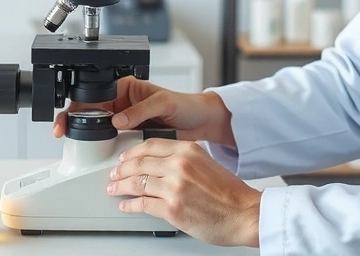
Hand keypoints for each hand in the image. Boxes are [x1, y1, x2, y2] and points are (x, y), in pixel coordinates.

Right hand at [52, 75, 234, 145]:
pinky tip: (100, 155)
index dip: (77, 106)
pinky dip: (104, 149)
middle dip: (75, 123)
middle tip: (64, 135)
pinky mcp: (130, 136)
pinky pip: (112, 143)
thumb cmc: (185, 105)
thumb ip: (140, 110)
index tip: (68, 120)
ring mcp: (124, 120)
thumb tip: (118, 120)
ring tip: (80, 148)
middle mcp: (121, 102)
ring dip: (88, 139)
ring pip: (98, 130)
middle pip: (90, 113)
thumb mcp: (163, 102)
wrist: (200, 122)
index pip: (93, 94)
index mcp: (125, 87)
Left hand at [107, 139, 260, 246]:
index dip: (132, 152)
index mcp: (189, 150)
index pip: (150, 145)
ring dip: (121, 186)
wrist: (245, 213)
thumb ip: (185, 160)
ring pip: (137, 183)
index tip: (125, 158)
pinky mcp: (172, 209)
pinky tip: (126, 205)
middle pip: (139, 163)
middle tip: (114, 174)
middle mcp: (179, 165)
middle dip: (122, 170)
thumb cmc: (231, 194)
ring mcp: (174, 186)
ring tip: (114, 189)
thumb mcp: (207, 163)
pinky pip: (142, 204)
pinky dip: (130, 205)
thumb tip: (162, 165)